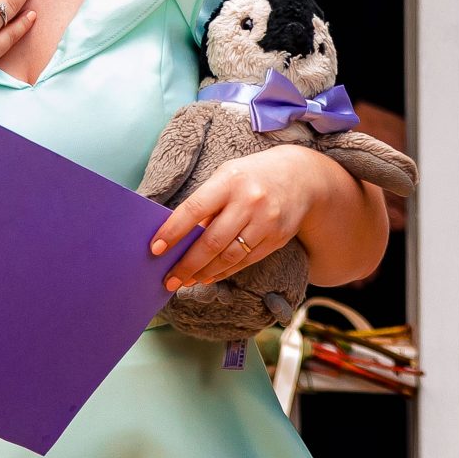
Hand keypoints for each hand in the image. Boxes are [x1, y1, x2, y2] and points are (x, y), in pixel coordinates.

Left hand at [148, 145, 330, 290]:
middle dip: (187, 264)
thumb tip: (181, 237)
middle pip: (212, 241)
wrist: (302, 177)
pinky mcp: (278, 238)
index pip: (195, 209)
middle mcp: (250, 201)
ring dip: (204, 273)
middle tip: (169, 279)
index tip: (156, 249)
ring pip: (229, 256)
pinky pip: (246, 261)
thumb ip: (207, 203)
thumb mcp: (228, 177)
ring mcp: (266, 221)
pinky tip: (210, 276)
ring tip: (187, 280)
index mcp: (230, 180)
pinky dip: (225, 272)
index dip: (173, 231)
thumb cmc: (253, 176)